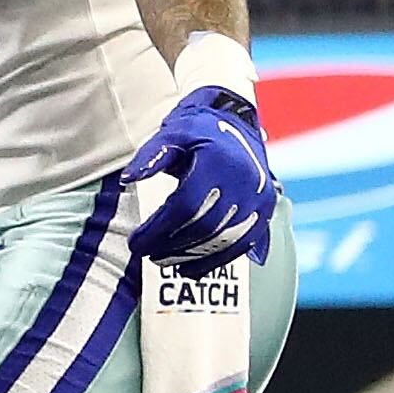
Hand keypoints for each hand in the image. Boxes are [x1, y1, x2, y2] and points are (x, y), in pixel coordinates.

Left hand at [125, 82, 276, 270]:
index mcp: (220, 163)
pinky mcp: (265, 211)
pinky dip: (216, 260)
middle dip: (171, 245)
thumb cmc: (199, 130)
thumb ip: (150, 156)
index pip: (186, 206)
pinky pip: (242, 244)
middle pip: (205, 226)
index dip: (159, 229)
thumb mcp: (171, 134)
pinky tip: (191, 269)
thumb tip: (128, 178)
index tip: (135, 243)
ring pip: (224, 240)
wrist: (238, 123)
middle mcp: (246, 183)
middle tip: (145, 253)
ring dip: (191, 256)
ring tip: (162, 261)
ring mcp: (259, 199)